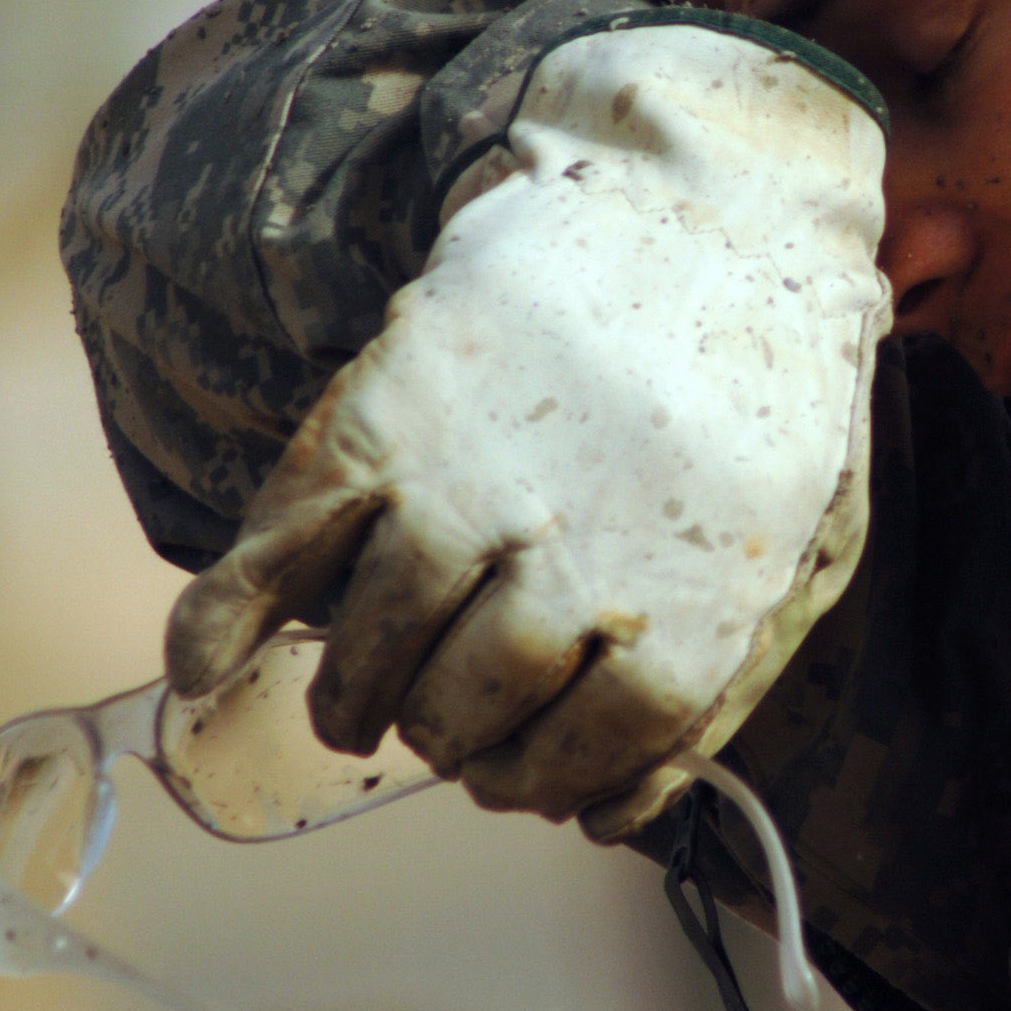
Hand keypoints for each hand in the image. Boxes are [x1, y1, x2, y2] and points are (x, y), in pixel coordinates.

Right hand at [164, 20, 888, 834]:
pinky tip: (203, 663)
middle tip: (444, 733)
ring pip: (384, 641)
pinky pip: (293, 537)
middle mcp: (583, 547)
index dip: (552, 781)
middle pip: (478, 705)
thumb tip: (615, 812)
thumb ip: (728, 686)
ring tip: (356, 709)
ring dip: (357, 696)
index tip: (527, 782)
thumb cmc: (763, 392)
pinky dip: (231, 609)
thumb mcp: (807, 544)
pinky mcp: (397, 406)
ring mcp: (479, 476)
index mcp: (703, 589)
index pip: (599, 750)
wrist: (708, 198)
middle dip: (454, 740)